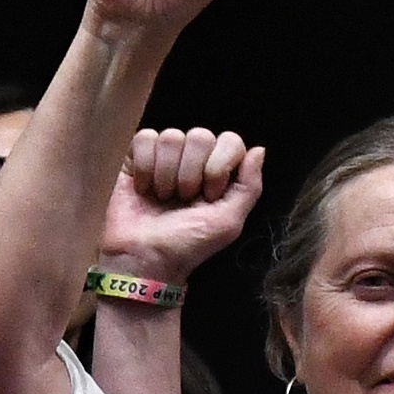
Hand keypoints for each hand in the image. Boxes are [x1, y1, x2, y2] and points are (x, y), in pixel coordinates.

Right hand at [109, 126, 268, 284]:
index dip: (219, 166)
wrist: (145, 257)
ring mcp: (164, 156)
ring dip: (166, 173)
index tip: (209, 196)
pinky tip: (144, 188)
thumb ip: (249, 186)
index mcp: (219, 170)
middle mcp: (193, 158)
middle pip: (200, 136)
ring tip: (162, 198)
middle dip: (191, 172)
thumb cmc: (187, 244)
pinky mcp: (135, 158)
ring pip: (171, 137)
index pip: (229, 140)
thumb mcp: (228, 222)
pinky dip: (145, 166)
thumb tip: (258, 149)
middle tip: (183, 199)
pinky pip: (145, 138)